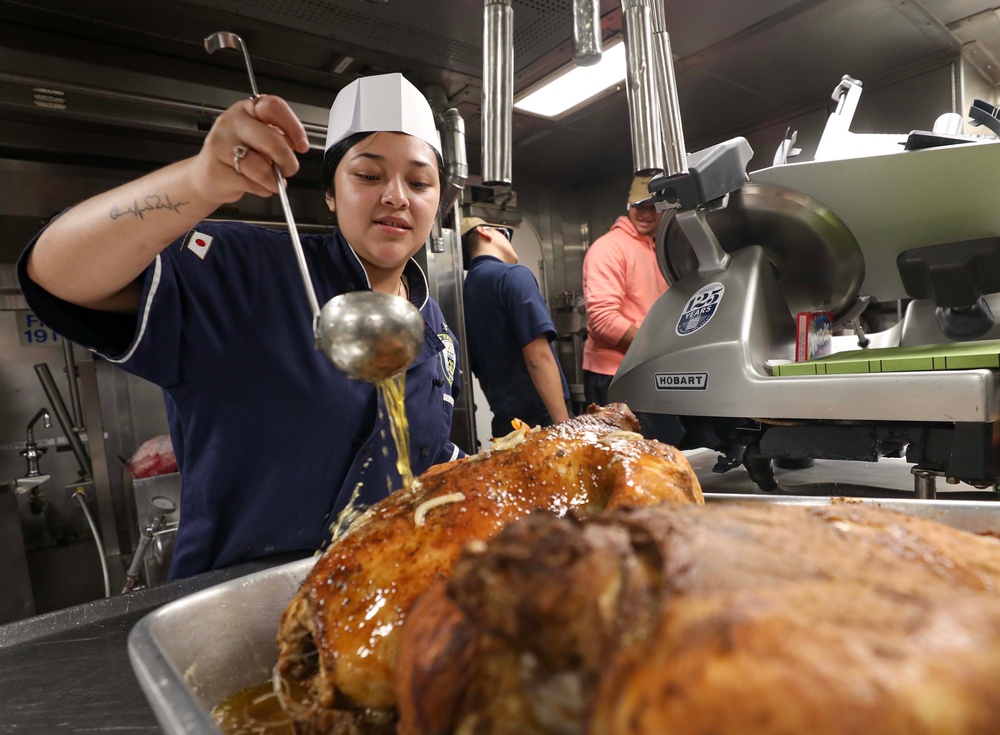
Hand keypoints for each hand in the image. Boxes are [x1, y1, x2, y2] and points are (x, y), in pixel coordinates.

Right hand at [193, 94, 310, 203]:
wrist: (209, 175)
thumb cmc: (238, 155)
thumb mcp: (260, 139)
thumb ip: (278, 138)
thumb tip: (296, 146)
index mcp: (247, 109)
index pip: (273, 106)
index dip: (293, 127)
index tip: (302, 145)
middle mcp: (232, 121)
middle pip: (272, 140)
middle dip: (288, 162)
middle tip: (289, 170)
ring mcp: (220, 143)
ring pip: (261, 167)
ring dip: (274, 181)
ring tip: (273, 182)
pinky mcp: (214, 168)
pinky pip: (250, 183)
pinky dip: (261, 189)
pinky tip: (256, 185)